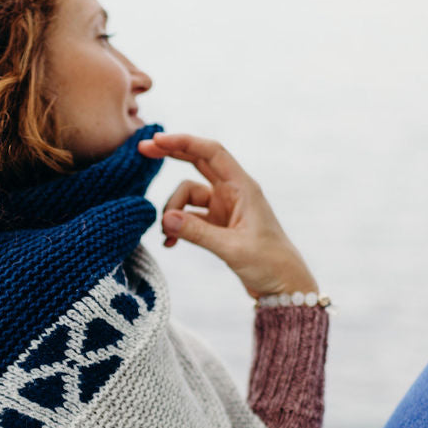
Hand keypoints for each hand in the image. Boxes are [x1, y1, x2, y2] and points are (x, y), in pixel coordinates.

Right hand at [137, 130, 316, 298]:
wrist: (284, 286)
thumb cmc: (269, 263)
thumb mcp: (232, 248)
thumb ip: (198, 233)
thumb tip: (164, 219)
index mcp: (243, 187)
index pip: (211, 153)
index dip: (183, 142)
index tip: (157, 141)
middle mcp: (233, 192)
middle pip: (197, 162)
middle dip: (171, 155)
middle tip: (143, 151)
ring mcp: (224, 207)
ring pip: (187, 196)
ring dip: (173, 211)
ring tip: (168, 238)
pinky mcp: (218, 224)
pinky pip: (189, 217)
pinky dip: (178, 227)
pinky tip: (171, 243)